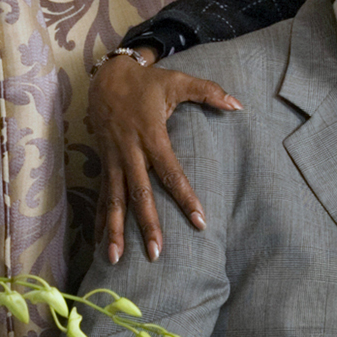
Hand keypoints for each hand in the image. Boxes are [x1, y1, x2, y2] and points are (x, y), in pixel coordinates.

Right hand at [88, 50, 240, 263]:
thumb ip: (209, 92)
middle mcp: (130, 152)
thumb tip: (238, 104)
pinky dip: (100, 219)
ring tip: (115, 259)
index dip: (185, 197)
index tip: (199, 221)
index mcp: (151, 135)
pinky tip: (98, 242)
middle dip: (147, 225)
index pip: (172, 172)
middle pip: (139, 194)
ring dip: (114, 230)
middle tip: (156, 254)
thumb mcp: (179, 81)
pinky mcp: (103, 162)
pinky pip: (101, 195)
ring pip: (114, 200)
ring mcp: (113, 159)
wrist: (106, 77)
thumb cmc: (148, 82)